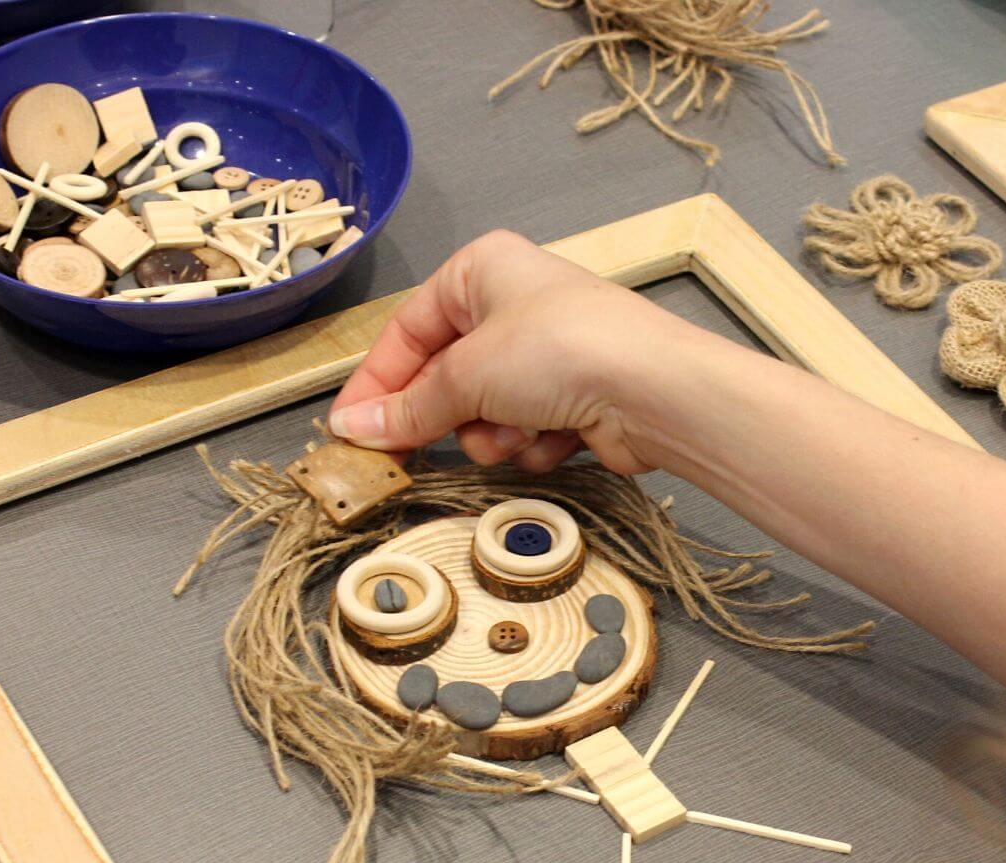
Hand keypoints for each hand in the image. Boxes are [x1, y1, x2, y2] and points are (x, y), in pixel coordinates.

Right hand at [329, 230, 714, 473]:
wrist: (654, 390)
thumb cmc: (559, 351)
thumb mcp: (468, 374)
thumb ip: (410, 407)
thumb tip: (354, 428)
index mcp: (481, 270)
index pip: (407, 330)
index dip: (377, 383)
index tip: (351, 431)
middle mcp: (513, 305)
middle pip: (445, 376)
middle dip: (448, 414)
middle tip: (419, 448)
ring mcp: (546, 354)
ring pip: (483, 413)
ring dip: (493, 434)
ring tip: (518, 429)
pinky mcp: (573, 400)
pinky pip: (523, 432)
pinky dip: (532, 443)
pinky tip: (557, 438)